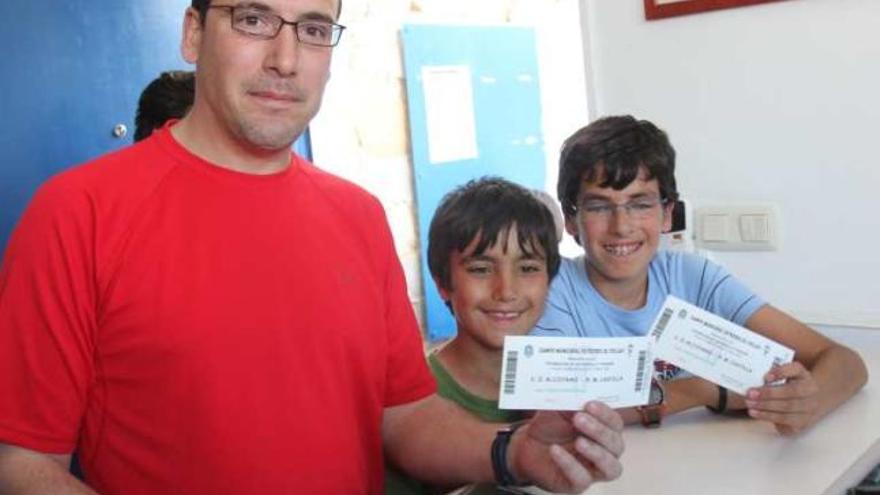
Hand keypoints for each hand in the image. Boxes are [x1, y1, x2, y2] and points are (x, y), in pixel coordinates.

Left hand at [508, 401, 624, 493]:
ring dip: (597, 453)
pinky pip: (581, 479)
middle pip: (616, 445)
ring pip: (611, 468)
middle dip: (599, 431)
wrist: (526, 445)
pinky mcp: (577, 483)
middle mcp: (604, 450)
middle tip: (579, 419)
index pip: (615, 423)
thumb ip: (569, 400)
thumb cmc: (549, 426)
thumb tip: (576, 388)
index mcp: (603, 429)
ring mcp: (593, 469)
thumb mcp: (558, 408)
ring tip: (579, 441)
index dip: (606, 414)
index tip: (590, 404)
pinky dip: (570, 464)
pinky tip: (556, 451)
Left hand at [745, 361, 819, 434]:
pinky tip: (755, 413)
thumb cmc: (788, 387)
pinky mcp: (803, 422)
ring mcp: (809, 407)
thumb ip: (770, 375)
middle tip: (750, 393)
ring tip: (750, 404)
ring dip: (766, 406)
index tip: (765, 377)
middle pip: (791, 391)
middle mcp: (810, 390)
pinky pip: (785, 420)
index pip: (795, 369)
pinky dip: (768, 416)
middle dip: (769, 393)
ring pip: (788, 407)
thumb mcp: (783, 377)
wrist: (807, 404)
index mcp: (803, 374)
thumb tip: (750, 376)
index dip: (780, 372)